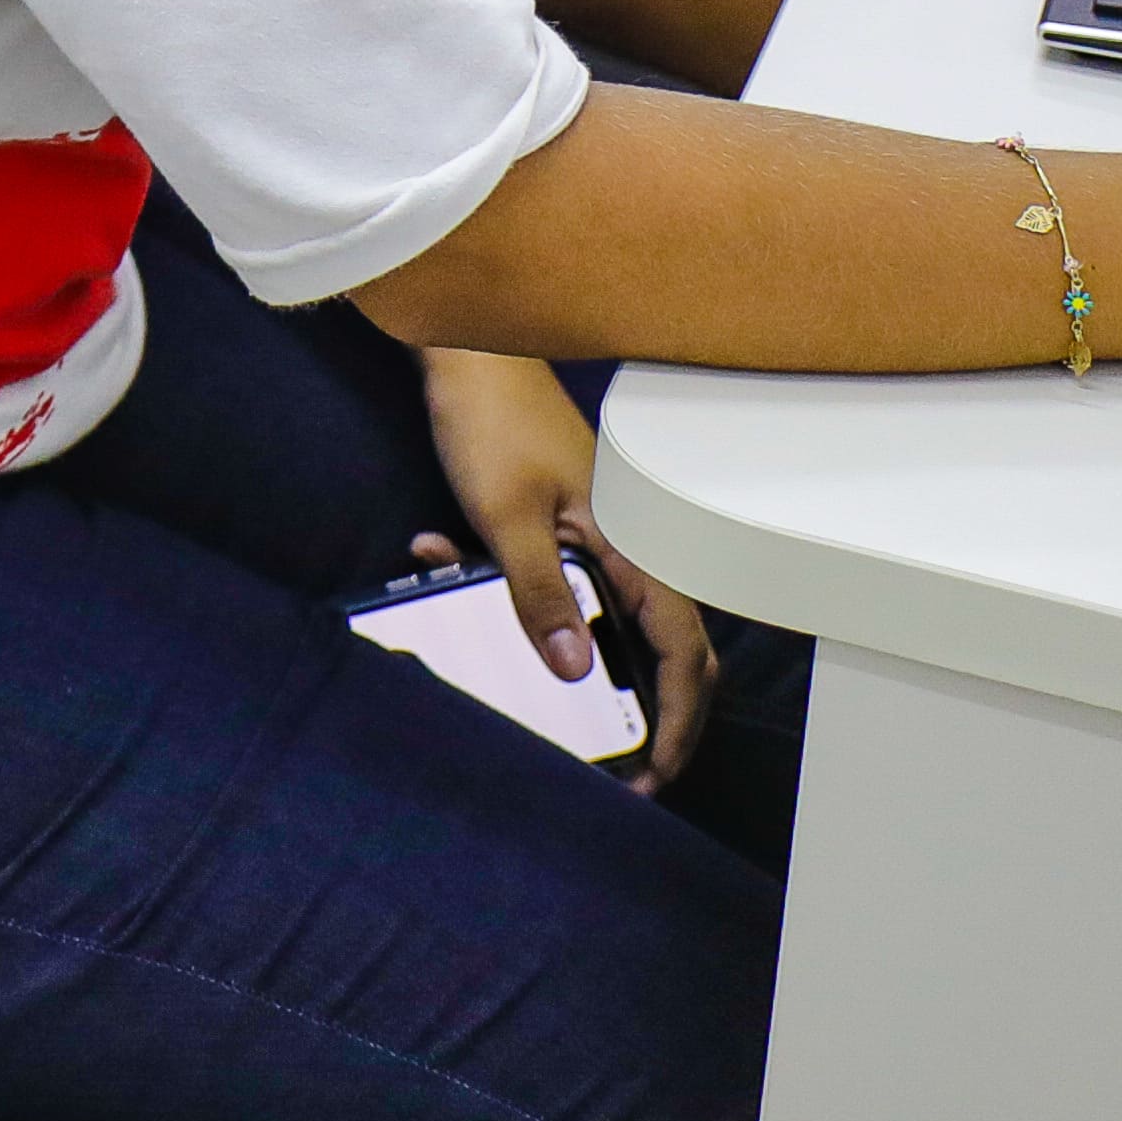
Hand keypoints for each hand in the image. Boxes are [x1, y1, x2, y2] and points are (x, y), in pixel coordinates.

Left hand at [413, 349, 711, 788]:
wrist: (464, 350)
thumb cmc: (491, 419)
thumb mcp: (506, 517)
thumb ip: (540, 594)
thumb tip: (574, 670)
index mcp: (637, 544)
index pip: (683, 650)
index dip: (677, 718)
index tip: (655, 769)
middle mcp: (631, 543)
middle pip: (664, 646)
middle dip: (649, 709)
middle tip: (626, 765)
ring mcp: (601, 534)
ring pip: (606, 617)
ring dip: (568, 651)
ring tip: (534, 689)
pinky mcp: (565, 525)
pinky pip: (555, 580)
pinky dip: (515, 593)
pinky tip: (439, 559)